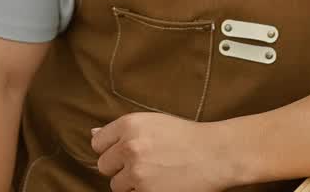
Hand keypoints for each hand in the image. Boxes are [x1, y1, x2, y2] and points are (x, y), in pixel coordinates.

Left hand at [91, 113, 233, 191]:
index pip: (98, 143)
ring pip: (116, 185)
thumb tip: (92, 135)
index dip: (111, 150)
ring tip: (155, 175)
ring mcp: (138, 172)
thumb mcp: (152, 123)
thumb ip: (121, 131)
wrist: (217, 154)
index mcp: (129, 124)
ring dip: (131, 184)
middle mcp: (129, 147)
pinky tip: (161, 184)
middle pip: (104, 166)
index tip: (125, 152)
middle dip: (120, 168)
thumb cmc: (186, 137)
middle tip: (144, 165)